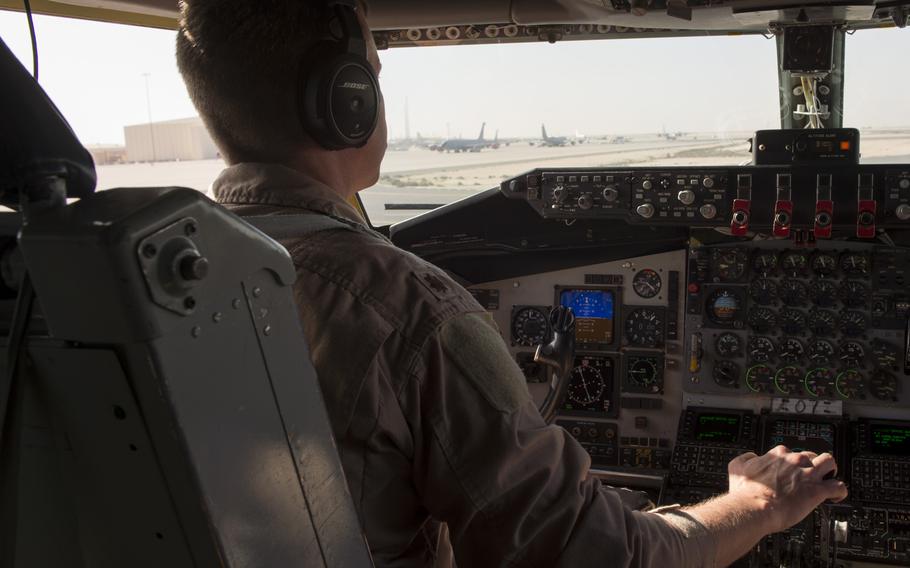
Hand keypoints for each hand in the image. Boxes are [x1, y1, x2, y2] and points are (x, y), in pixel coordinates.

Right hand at [727, 445, 847, 533]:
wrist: (754, 508)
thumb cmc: (746, 492)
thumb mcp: (736, 467)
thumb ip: (745, 458)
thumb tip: (751, 456)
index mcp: (777, 456)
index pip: (788, 451)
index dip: (789, 461)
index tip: (789, 469)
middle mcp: (794, 461)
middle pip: (810, 455)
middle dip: (811, 464)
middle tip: (807, 476)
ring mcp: (807, 475)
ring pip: (829, 462)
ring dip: (830, 470)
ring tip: (828, 479)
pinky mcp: (817, 491)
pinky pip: (838, 486)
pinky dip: (840, 491)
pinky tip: (835, 496)